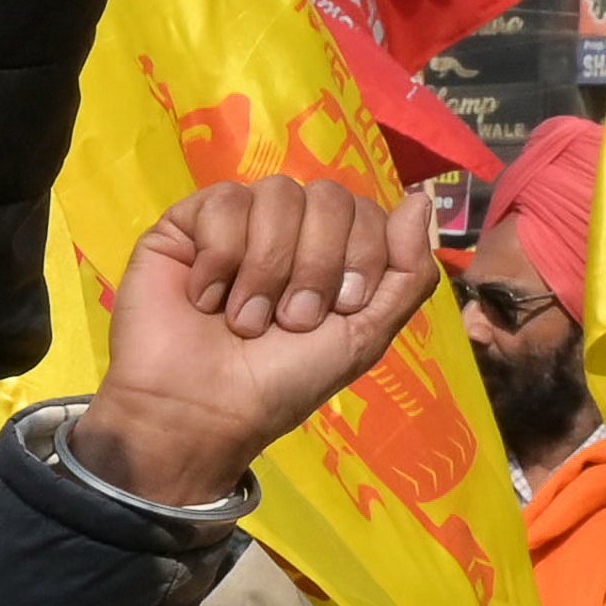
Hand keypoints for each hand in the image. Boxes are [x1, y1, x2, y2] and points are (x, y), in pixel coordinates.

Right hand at [72, 179, 443, 506]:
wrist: (203, 410)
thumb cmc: (282, 382)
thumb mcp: (365, 336)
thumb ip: (408, 273)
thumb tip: (420, 199)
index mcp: (332, 252)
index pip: (367, 210)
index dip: (361, 256)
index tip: (339, 310)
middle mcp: (288, 230)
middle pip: (328, 197)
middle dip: (316, 265)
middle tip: (290, 319)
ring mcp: (236, 223)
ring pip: (277, 194)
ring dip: (266, 268)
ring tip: (243, 318)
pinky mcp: (185, 225)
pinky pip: (222, 202)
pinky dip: (219, 257)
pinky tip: (205, 297)